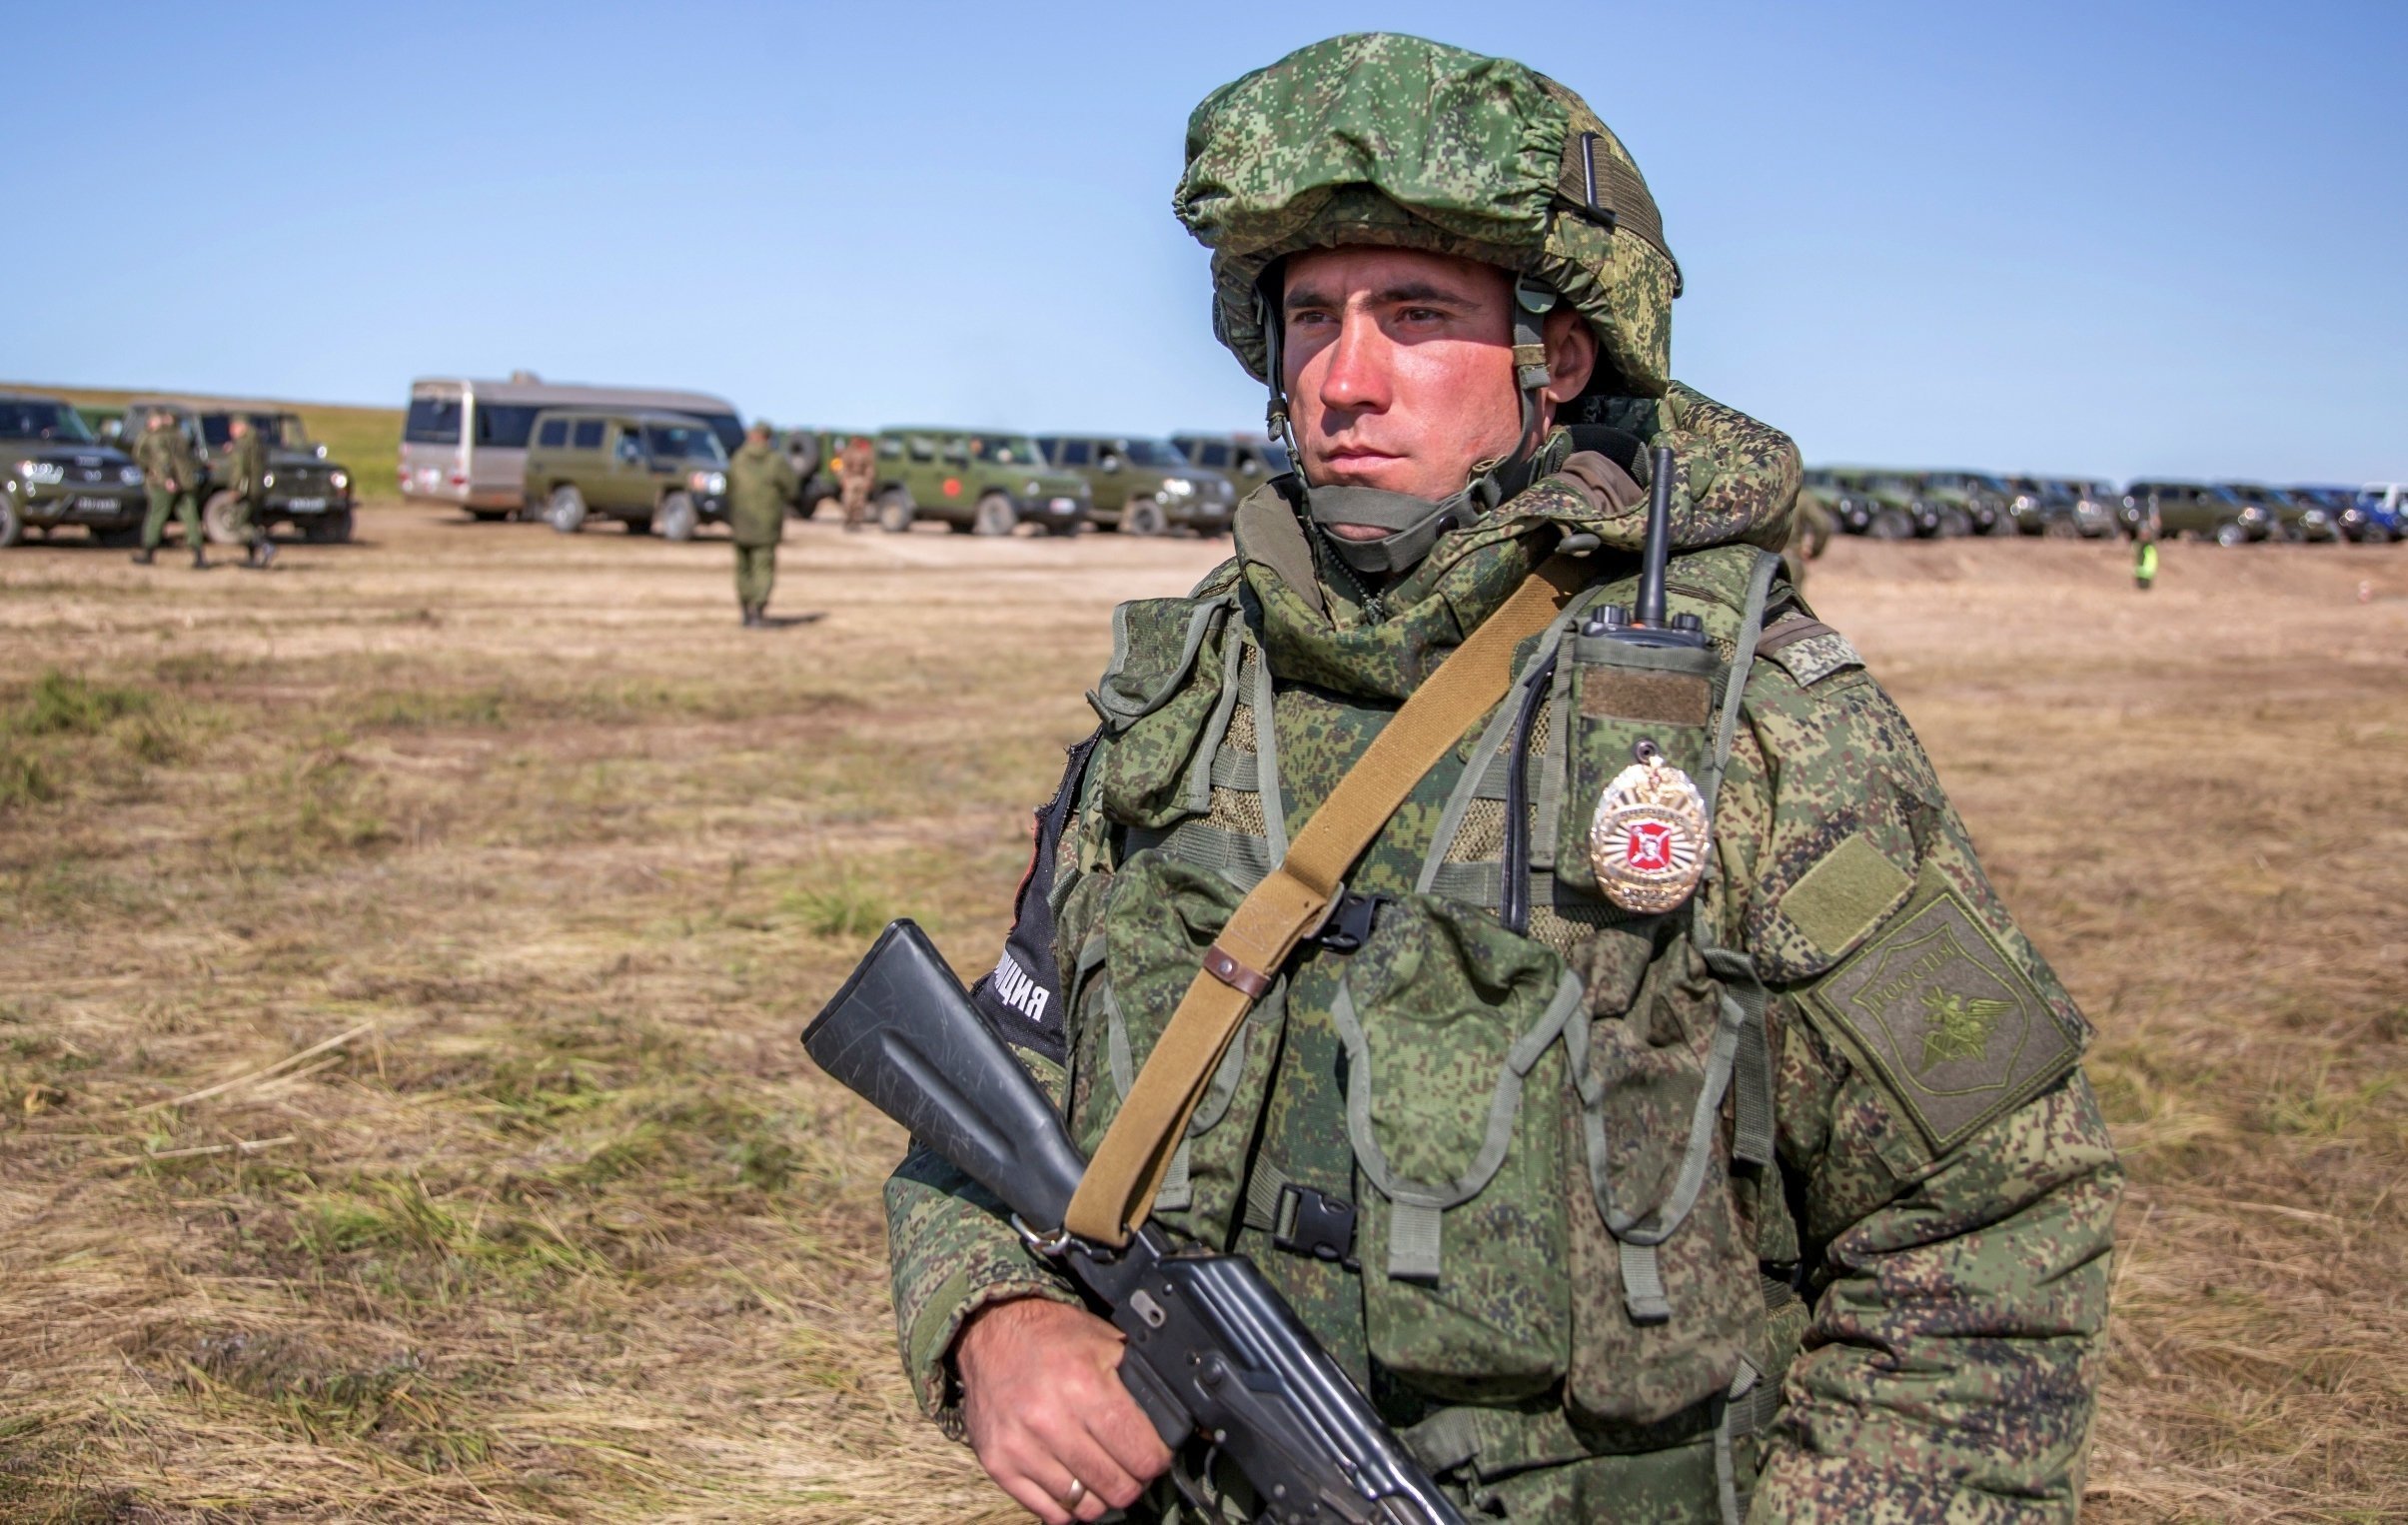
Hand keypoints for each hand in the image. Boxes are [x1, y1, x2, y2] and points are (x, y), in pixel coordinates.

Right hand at [957, 1296, 1172, 1521]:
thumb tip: (1176, 1420)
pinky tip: (1076, 1484)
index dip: (1157, 1460)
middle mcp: (1049, 1420)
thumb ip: (1139, 1382)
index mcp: (1083, 1385)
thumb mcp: (1106, 1343)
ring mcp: (1021, 1446)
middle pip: (1115, 1486)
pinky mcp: (998, 1464)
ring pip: (1085, 1505)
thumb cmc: (1054, 1337)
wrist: (992, 1333)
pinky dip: (1070, 1506)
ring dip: (1103, 1496)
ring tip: (1105, 1475)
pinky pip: (1050, 1512)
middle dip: (1134, 1482)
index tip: (1156, 1457)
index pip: (1140, 1453)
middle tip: (1133, 1468)